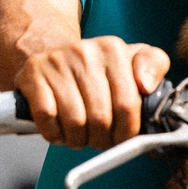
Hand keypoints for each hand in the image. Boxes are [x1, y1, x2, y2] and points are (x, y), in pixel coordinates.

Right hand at [15, 37, 170, 150]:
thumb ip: (154, 65)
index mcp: (113, 49)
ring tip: (80, 135)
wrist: (53, 55)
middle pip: (100, 118)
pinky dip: (54, 133)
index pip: (127, 104)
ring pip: (74, 122)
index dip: (126, 131)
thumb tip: (146, 85)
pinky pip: (47, 118)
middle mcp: (85, 51)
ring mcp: (57, 63)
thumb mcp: (132, 59)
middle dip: (103, 140)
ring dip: (78, 139)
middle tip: (101, 139)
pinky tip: (60, 130)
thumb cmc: (97, 68)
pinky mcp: (33, 75)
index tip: (123, 138)